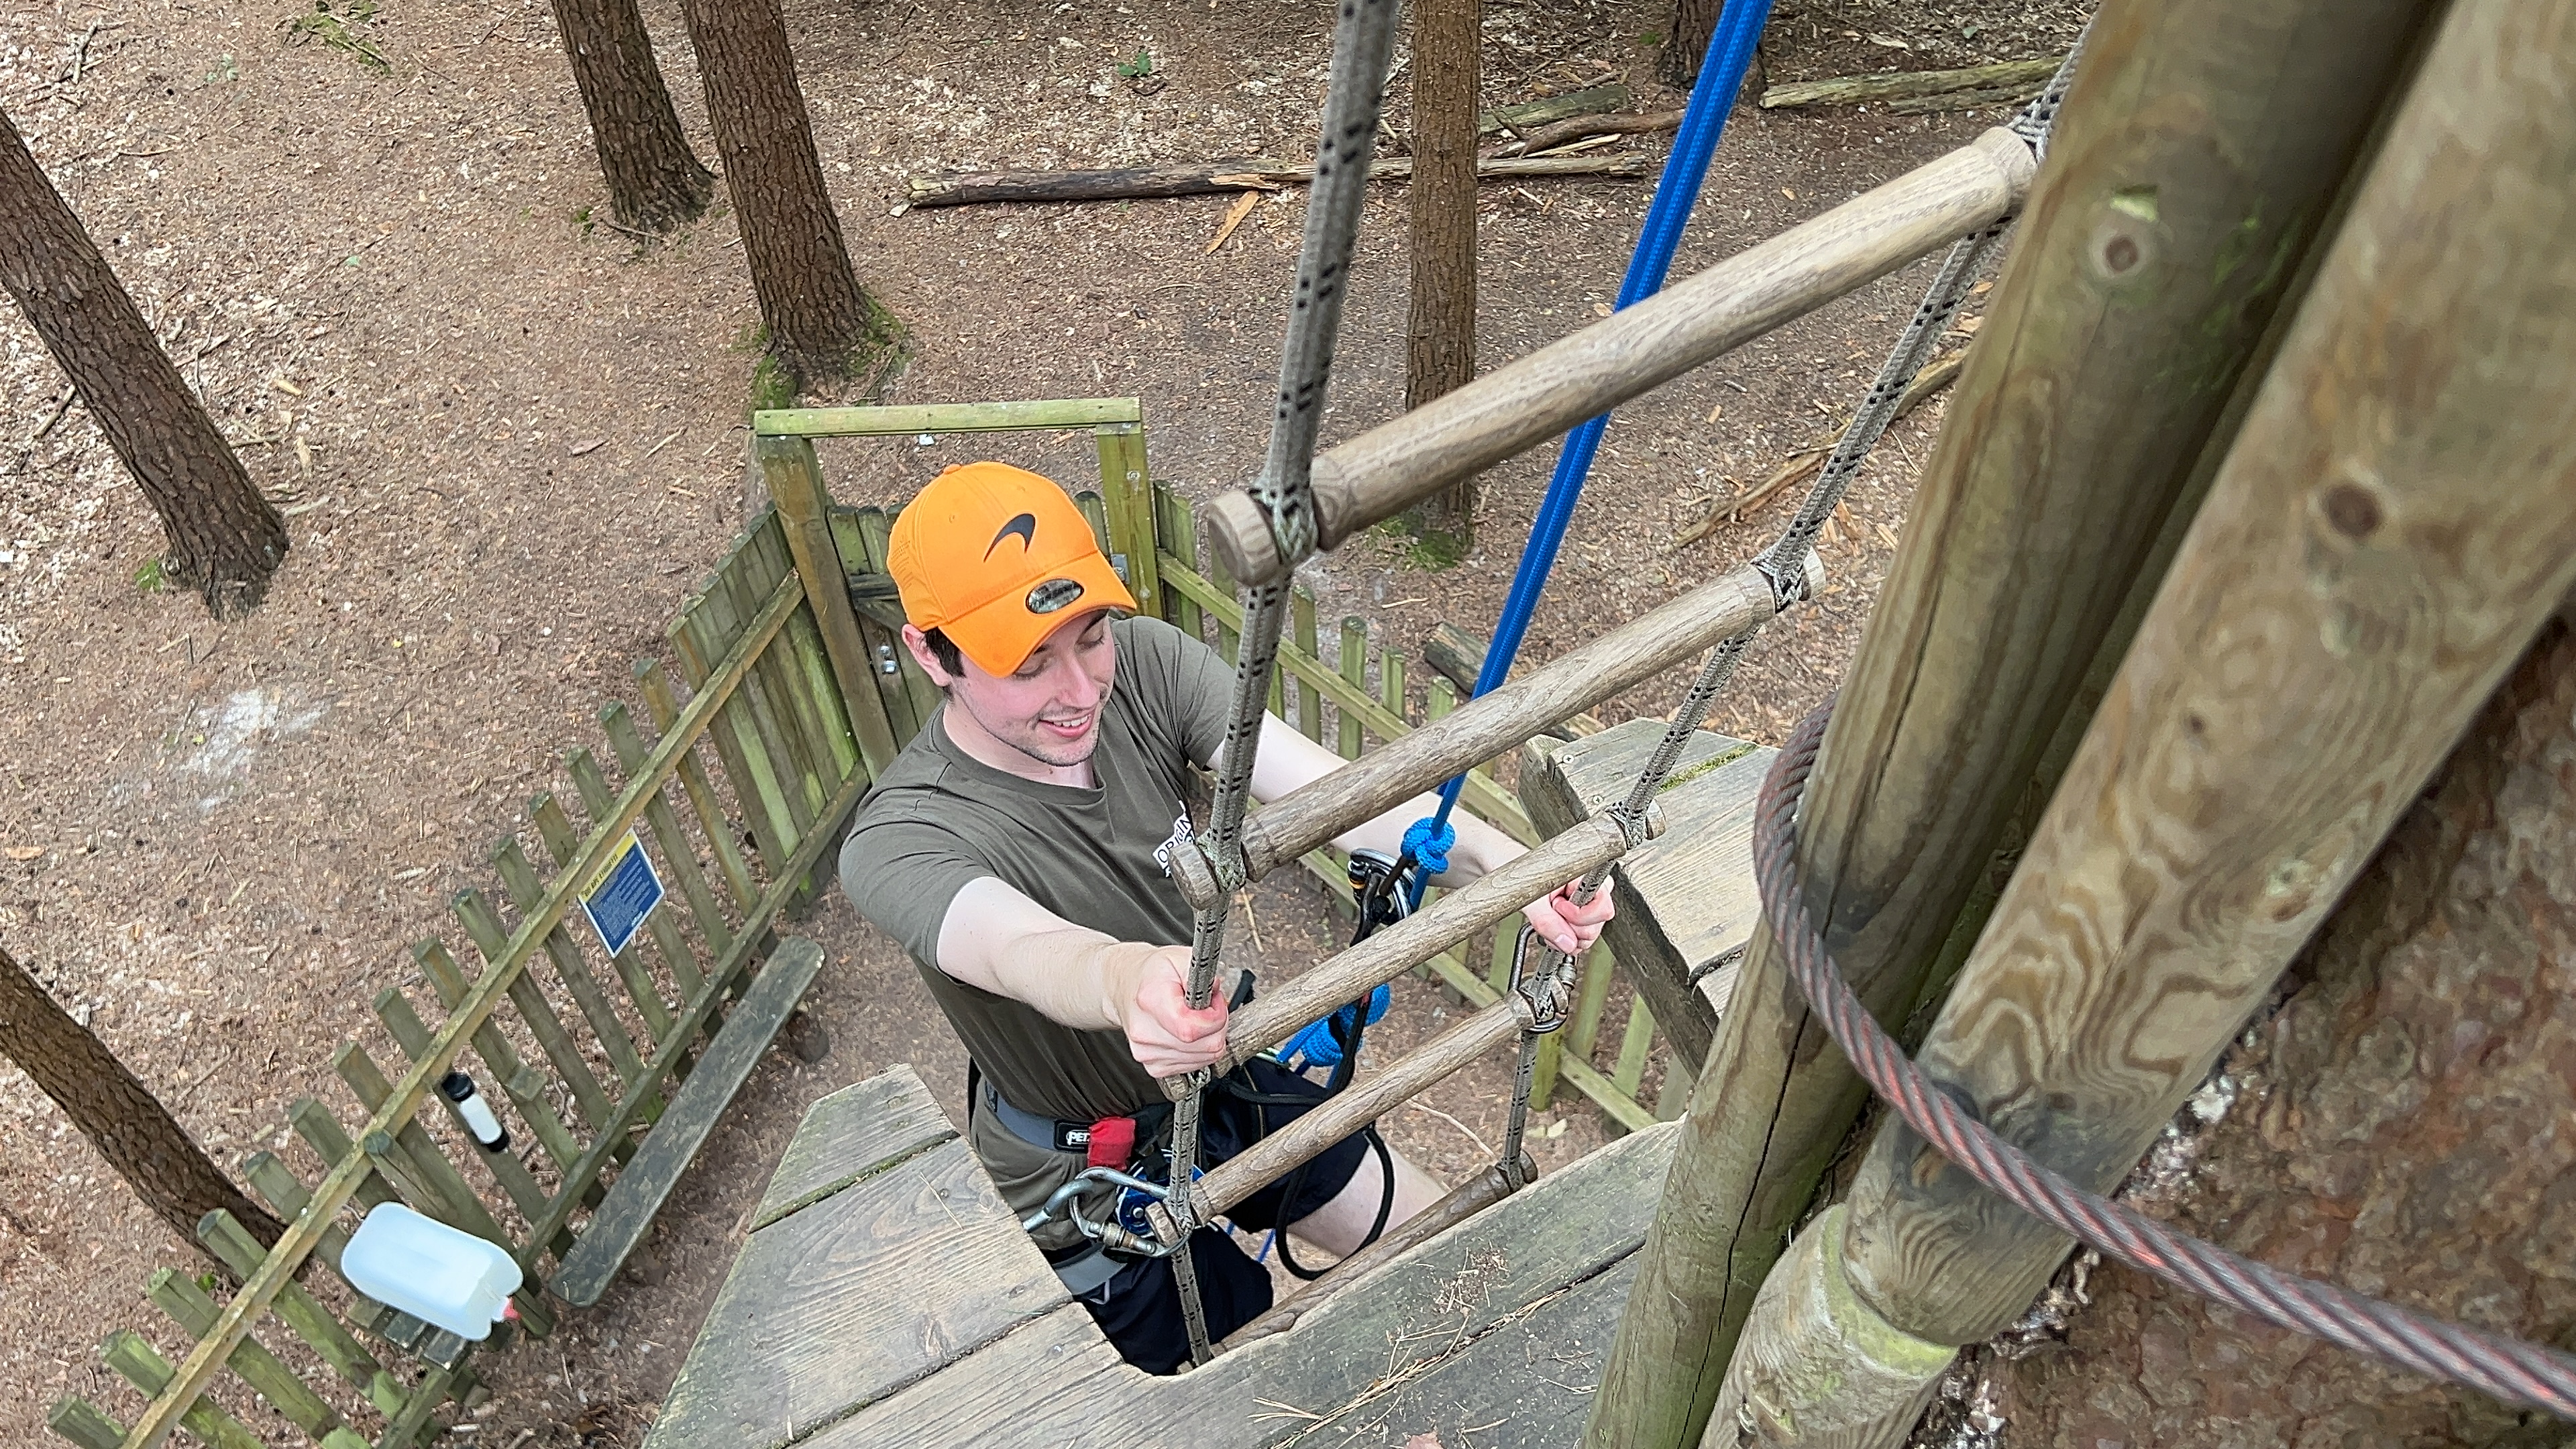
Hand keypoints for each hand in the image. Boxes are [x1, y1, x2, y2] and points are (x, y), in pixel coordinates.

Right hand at [1123, 946, 1230, 1077]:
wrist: (1126, 987)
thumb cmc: (1151, 975)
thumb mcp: (1178, 957)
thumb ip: (1202, 970)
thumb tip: (1215, 986)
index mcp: (1151, 1000)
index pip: (1194, 1028)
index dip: (1215, 1016)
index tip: (1212, 1002)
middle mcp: (1145, 1031)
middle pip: (1207, 1045)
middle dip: (1217, 1025)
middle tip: (1205, 1007)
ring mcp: (1148, 1053)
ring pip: (1206, 1057)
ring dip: (1209, 1037)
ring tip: (1194, 1018)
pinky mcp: (1154, 1067)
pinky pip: (1195, 1065)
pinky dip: (1199, 1050)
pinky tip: (1186, 1033)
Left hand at [1522, 878, 1614, 954]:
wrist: (1520, 873)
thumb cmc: (1526, 876)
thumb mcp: (1532, 899)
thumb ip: (1547, 921)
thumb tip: (1567, 943)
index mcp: (1586, 878)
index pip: (1602, 909)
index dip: (1579, 916)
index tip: (1558, 907)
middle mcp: (1593, 891)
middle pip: (1596, 926)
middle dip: (1570, 928)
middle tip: (1551, 911)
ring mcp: (1588, 906)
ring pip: (1589, 935)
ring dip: (1567, 934)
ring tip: (1551, 917)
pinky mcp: (1581, 917)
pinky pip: (1580, 939)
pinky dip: (1565, 938)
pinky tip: (1554, 925)